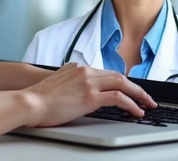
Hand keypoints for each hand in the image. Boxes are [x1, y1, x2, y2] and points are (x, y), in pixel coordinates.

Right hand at [19, 63, 157, 127]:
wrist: (30, 101)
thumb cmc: (40, 98)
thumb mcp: (58, 84)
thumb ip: (72, 83)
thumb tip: (80, 94)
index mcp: (78, 67)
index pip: (106, 73)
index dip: (121, 82)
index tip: (130, 90)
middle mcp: (85, 71)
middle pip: (118, 76)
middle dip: (135, 87)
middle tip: (146, 97)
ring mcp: (89, 82)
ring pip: (122, 84)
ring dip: (138, 95)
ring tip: (147, 104)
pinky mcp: (90, 96)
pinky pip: (118, 97)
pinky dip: (131, 104)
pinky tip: (136, 111)